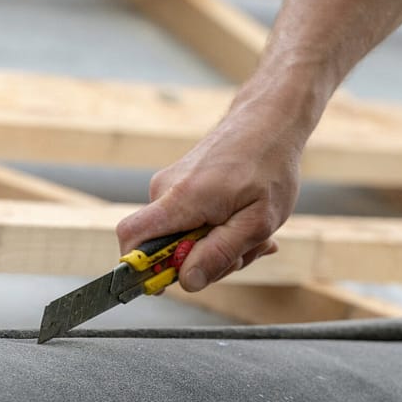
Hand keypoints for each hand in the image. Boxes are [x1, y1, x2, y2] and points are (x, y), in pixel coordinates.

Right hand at [116, 100, 304, 291]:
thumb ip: (220, 253)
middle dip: (204, 262)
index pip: (131, 237)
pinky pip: (189, 224)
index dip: (141, 268)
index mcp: (181, 198)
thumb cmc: (270, 166)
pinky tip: (244, 219)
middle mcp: (165, 190)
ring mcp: (170, 187)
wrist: (269, 119)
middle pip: (163, 249)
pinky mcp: (179, 187)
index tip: (173, 281)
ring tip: (252, 230)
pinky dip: (218, 230)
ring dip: (218, 246)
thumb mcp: (257, 222)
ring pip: (181, 239)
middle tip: (246, 250)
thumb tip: (186, 281)